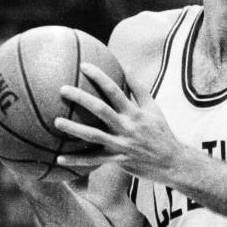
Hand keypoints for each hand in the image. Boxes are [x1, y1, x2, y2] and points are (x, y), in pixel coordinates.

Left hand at [55, 63, 181, 181]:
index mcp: (135, 112)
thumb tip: (127, 66)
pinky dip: (77, 160)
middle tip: (62, 89)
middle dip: (81, 98)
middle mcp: (127, 127)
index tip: (84, 66)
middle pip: (100, 110)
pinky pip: (94, 161)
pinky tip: (59, 157)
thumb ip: (138, 88)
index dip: (99, 77)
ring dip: (74, 129)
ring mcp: (121, 145)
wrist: (171, 161)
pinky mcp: (118, 160)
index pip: (115, 90)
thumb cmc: (160, 131)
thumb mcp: (153, 108)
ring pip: (94, 136)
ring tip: (56, 121)